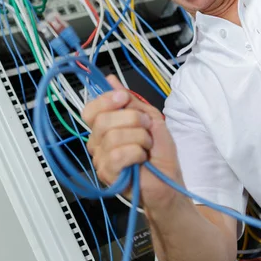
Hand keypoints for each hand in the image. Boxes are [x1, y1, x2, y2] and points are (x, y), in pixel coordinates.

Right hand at [83, 75, 183, 210]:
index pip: (90, 109)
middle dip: (132, 119)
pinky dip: (136, 153)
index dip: (105, 100)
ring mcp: (101, 159)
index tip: (123, 98)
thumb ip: (130, 101)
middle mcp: (98, 142)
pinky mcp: (107, 173)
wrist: (169, 180)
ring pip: (112, 136)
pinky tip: (141, 159)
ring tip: (146, 146)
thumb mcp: (149, 118)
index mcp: (105, 127)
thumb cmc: (160, 154)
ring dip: (139, 138)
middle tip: (146, 128)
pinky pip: (116, 155)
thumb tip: (111, 80)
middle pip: (102, 120)